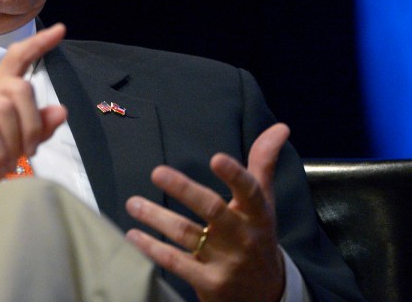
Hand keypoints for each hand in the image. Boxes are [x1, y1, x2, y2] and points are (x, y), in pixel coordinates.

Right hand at [0, 23, 68, 212]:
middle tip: (28, 154)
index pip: (17, 58)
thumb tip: (61, 110)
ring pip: (4, 109)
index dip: (39, 44)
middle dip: (32, 125)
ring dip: (12, 144)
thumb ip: (33, 132)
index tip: (60, 30)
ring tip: (6, 166)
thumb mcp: (6, 151)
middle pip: (20, 88)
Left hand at [124, 123, 290, 301]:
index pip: (250, 191)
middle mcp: (243, 236)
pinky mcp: (210, 283)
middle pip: (212, 209)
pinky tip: (134, 235)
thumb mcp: (264, 203)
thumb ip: (263, 164)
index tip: (216, 158)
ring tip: (133, 203)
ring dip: (156, 217)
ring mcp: (227, 262)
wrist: (265, 294)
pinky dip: (153, 248)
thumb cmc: (257, 236)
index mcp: (257, 214)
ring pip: (187, 234)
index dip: (234, 175)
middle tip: (157, 172)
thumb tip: (279, 126)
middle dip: (184, 189)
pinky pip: (176, 262)